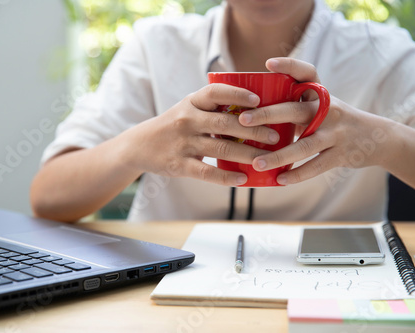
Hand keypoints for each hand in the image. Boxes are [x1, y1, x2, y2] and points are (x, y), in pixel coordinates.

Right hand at [125, 83, 279, 185]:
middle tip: (275, 136)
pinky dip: (226, 177)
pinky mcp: (179, 165)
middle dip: (253, 130)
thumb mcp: (188, 108)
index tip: (258, 101)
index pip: (216, 93)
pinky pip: (207, 173)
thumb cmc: (174, 125)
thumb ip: (213, 107)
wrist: (139, 146)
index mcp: (191, 103)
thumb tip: (254, 107)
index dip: (237, 95)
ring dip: (247, 155)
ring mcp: (183, 143)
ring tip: (267, 159)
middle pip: (225, 124)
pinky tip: (243, 179)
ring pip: (221, 149)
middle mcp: (187, 120)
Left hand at [238, 57, 393, 184]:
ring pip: (304, 144)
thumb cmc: (334, 121)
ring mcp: (336, 132)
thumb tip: (252, 112)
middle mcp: (327, 110)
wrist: (377, 138)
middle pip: (295, 110)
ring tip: (256, 163)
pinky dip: (297, 174)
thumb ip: (293, 107)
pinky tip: (279, 180)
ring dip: (278, 156)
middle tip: (243, 120)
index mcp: (320, 94)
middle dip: (268, 114)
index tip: (268, 64)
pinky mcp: (341, 154)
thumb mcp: (319, 107)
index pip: (306, 73)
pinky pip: (316, 165)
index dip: (289, 66)